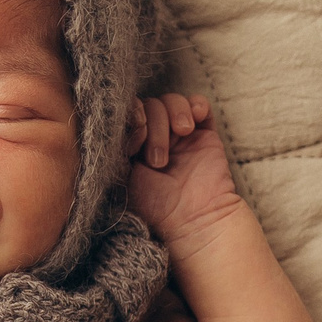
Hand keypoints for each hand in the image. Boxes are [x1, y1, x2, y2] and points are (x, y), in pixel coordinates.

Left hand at [127, 93, 243, 246]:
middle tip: (159, 160)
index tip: (135, 146)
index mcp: (133, 147)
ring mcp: (180, 135)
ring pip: (172, 101)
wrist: (194, 219)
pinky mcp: (204, 133)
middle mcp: (155, 138)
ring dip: (173, 114)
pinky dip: (197, 104)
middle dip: (153, 127)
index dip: (131, 119)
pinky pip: (200, 105)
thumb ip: (117, 145)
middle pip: (150, 106)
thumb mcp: (123, 175)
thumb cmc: (155, 206)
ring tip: (182, 135)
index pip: (128, 114)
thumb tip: (120, 116)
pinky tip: (194, 119)